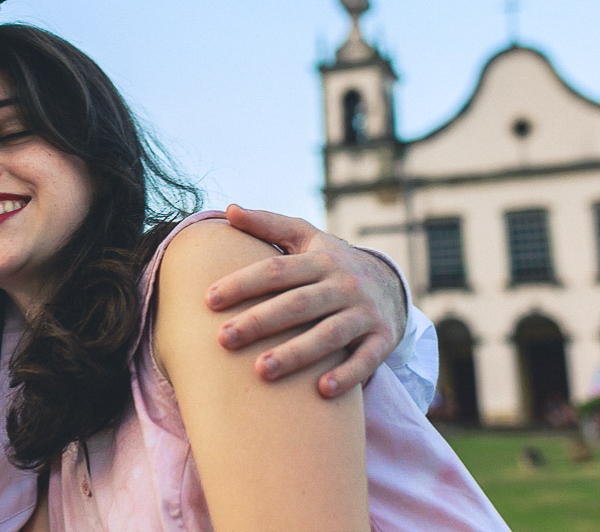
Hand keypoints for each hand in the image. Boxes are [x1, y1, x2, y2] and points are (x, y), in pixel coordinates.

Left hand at [206, 205, 407, 396]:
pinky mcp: (383, 339)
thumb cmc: (331, 263)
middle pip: (298, 304)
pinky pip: (366, 360)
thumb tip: (230, 209)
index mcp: (320, 259)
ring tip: (261, 370)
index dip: (243, 284)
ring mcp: (364, 313)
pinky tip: (321, 390)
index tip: (208, 300)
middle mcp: (344, 284)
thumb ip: (268, 224)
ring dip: (296, 353)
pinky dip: (347, 375)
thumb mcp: (305, 237)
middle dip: (259, 322)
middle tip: (223, 339)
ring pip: (329, 335)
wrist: (391, 284)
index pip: (276, 270)